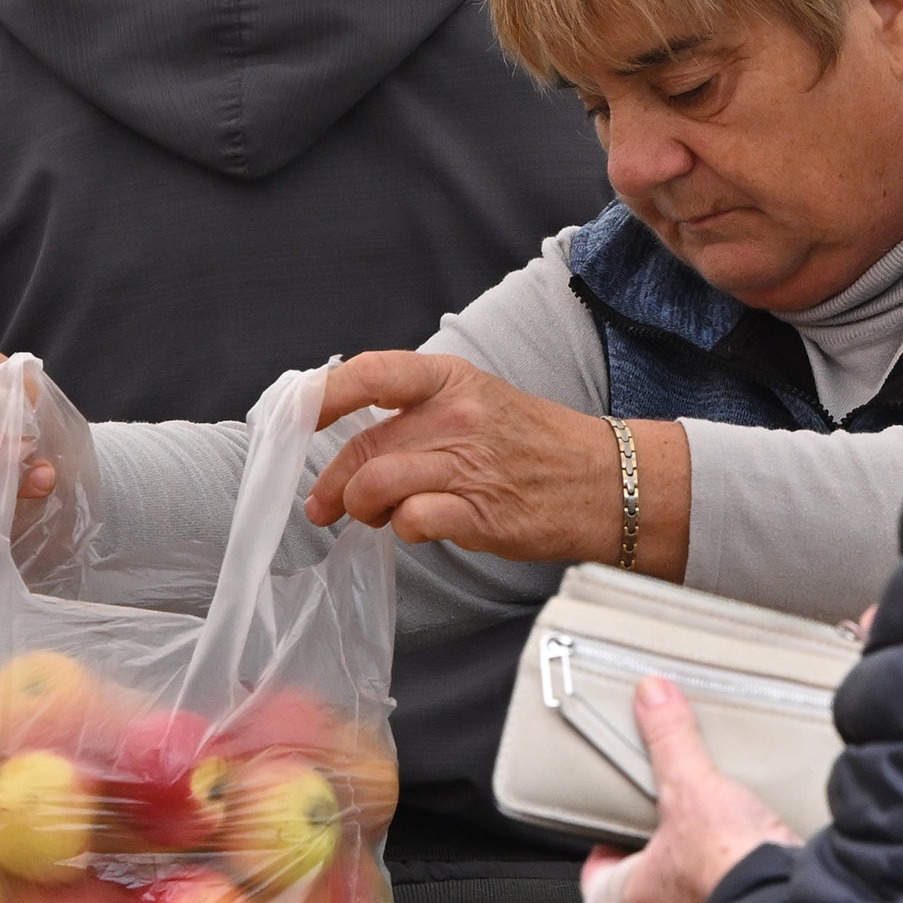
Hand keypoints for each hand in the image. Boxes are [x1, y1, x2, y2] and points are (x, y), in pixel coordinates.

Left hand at [305, 350, 685, 574]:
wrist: (606, 481)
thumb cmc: (536, 447)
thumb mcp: (479, 403)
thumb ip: (418, 414)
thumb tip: (351, 438)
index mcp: (453, 380)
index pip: (369, 373)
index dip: (321, 395)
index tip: (296, 417)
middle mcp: (458, 415)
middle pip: (364, 445)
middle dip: (333, 482)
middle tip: (324, 505)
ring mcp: (470, 463)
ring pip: (376, 484)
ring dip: (362, 509)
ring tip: (374, 517)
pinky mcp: (482, 511)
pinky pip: (412, 520)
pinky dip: (402, 529)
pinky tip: (416, 528)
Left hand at [595, 677, 800, 902]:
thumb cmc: (726, 867)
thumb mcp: (691, 787)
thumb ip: (670, 740)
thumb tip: (652, 696)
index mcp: (636, 894)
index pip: (603, 869)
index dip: (606, 840)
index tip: (613, 815)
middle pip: (651, 871)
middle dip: (664, 840)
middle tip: (672, 807)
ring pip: (695, 880)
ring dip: (705, 854)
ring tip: (716, 818)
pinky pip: (735, 884)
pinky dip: (741, 864)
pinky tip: (753, 839)